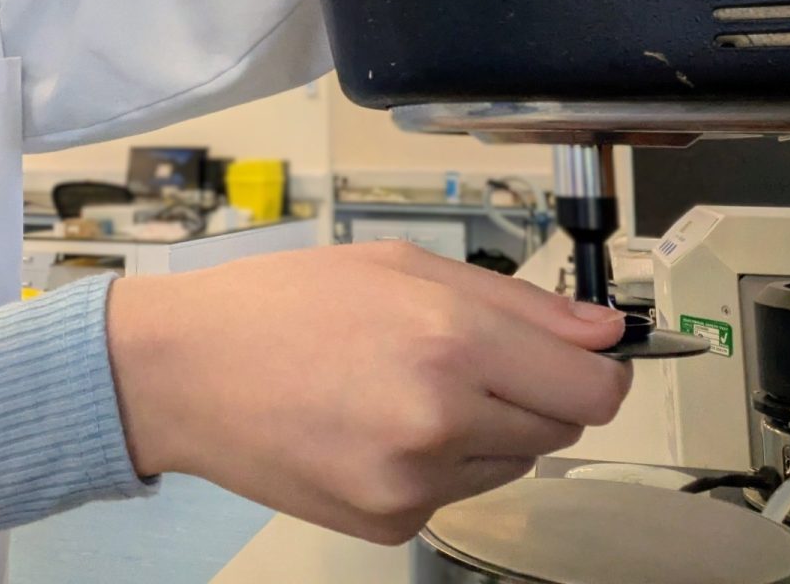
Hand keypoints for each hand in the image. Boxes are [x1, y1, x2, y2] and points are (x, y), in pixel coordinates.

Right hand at [107, 240, 631, 544]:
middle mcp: (440, 420)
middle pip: (562, 429)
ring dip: (485, 426)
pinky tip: (377, 423)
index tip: (583, 359)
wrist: (188, 370)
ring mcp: (414, 483)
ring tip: (404, 385)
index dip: (600, 371)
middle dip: (532, 390)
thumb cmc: (280, 302)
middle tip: (463, 355)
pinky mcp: (389, 524)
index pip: (594, 390)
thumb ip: (514, 298)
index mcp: (447, 340)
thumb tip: (601, 332)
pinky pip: (457, 492)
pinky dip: (438, 460)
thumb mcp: (397, 265)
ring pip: (512, 462)